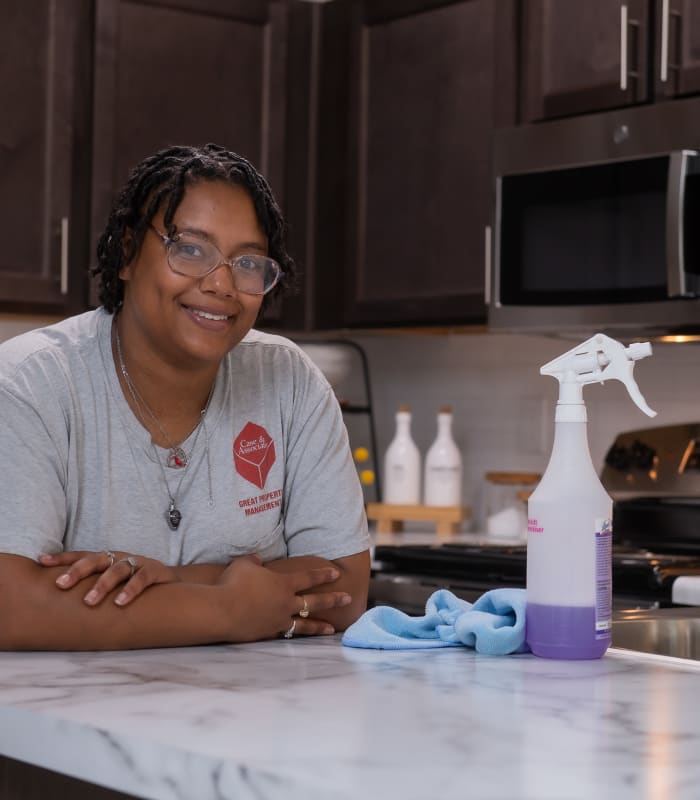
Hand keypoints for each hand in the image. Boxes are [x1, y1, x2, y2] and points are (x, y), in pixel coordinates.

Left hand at [38, 550, 177, 606]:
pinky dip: (131, 589)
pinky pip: (142, 579)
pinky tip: (120, 602)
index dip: (62, 558)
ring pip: (117, 569)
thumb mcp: (112, 582)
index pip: (81, 555)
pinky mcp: (155, 571)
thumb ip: (91, 586)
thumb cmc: (134, 583)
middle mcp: (119, 558)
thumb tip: (57, 601)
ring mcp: (138, 563)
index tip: (41, 561)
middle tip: (61, 585)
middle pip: (96, 559)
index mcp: (107, 559)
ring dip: (102, 584)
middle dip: (77, 571)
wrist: (171, 583)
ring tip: (89, 601)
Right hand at [216, 555, 351, 641]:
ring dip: (319, 626)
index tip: (336, 573)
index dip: (323, 575)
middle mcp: (285, 603)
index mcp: (283, 583)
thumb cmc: (232, 583)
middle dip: (333, 600)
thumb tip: (258, 560)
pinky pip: (285, 636)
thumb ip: (254, 561)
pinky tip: (299, 640)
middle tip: (348, 599)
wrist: (221, 610)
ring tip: (332, 630)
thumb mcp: (244, 564)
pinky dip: (294, 637)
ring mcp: (278, 621)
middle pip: (314, 601)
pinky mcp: (267, 634)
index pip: (308, 577)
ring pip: (305, 624)